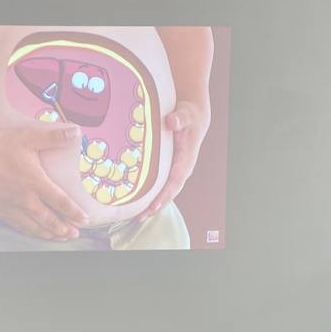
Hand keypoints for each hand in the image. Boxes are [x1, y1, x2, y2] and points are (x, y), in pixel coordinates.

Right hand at [0, 125, 89, 240]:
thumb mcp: (26, 137)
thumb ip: (51, 137)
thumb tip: (75, 132)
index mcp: (35, 183)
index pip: (60, 202)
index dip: (74, 212)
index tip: (85, 219)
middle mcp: (25, 200)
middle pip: (49, 220)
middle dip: (64, 229)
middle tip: (75, 234)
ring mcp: (12, 208)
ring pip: (35, 226)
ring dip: (50, 233)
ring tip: (60, 237)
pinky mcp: (0, 211)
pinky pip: (19, 226)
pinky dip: (31, 232)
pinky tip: (35, 232)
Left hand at [143, 101, 210, 216]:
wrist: (193, 117)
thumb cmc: (188, 115)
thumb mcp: (185, 113)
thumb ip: (179, 118)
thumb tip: (172, 122)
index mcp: (186, 159)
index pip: (175, 181)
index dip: (165, 195)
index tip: (153, 206)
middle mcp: (182, 169)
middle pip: (170, 192)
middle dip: (156, 206)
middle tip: (140, 217)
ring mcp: (176, 171)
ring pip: (166, 192)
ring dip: (153, 205)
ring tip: (137, 217)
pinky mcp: (170, 170)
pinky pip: (162, 186)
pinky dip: (152, 196)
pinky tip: (140, 204)